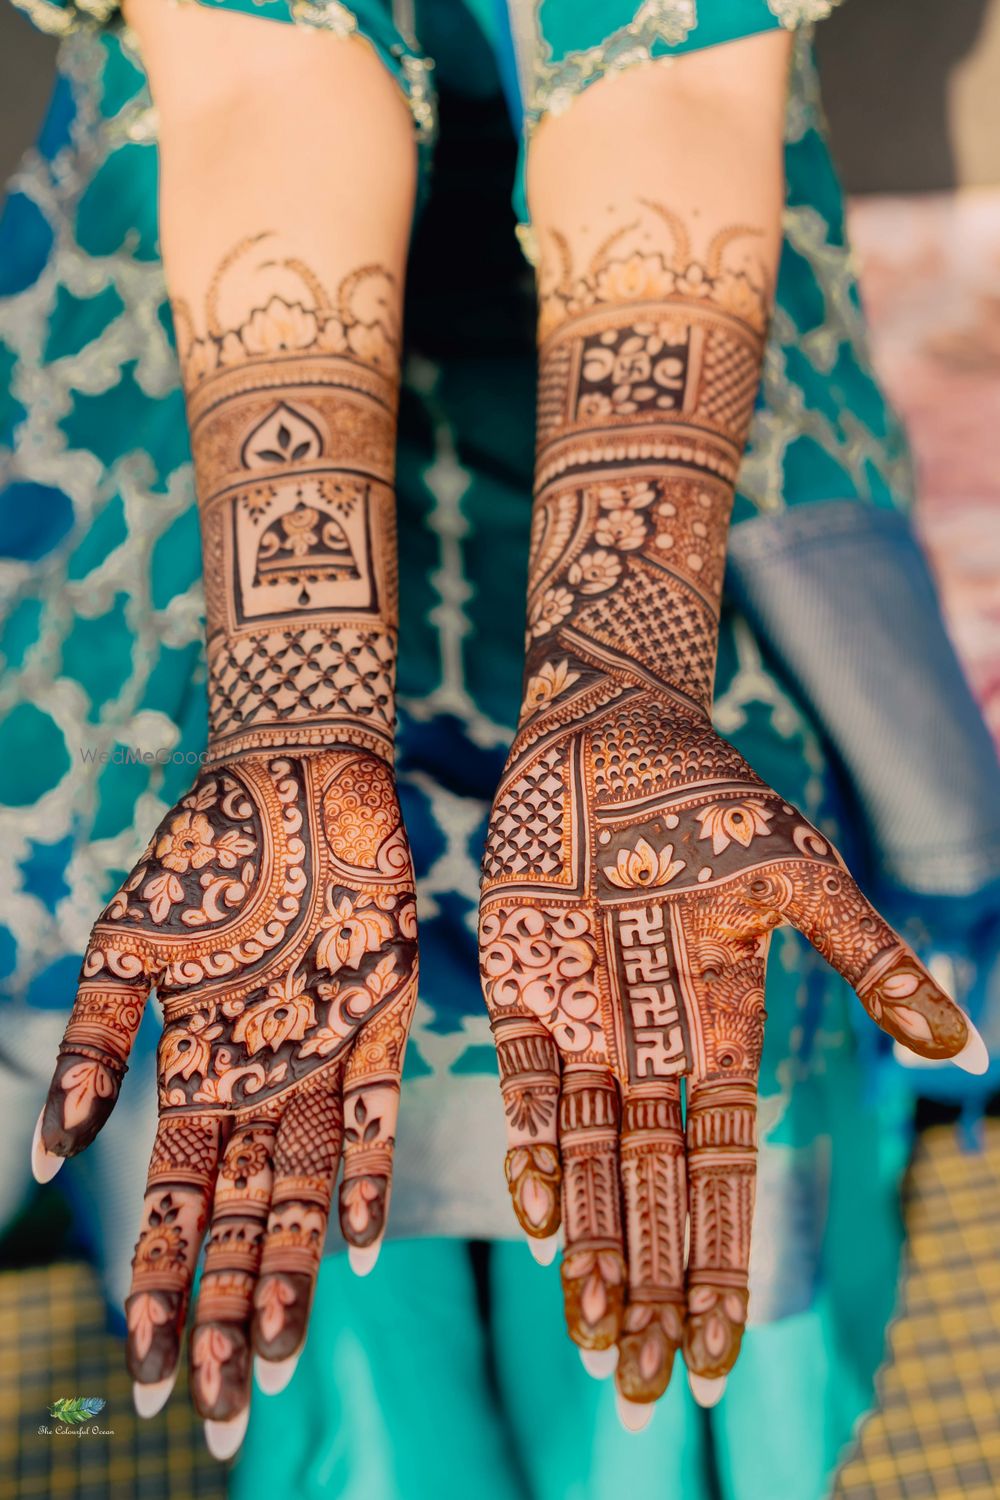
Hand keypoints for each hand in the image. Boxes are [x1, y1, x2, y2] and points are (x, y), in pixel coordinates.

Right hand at [32, 751, 416, 1433]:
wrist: (290, 772)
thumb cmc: (200, 855)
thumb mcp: (123, 949)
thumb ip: (92, 1045)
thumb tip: (50, 1154)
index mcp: (193, 1072)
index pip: (176, 1207)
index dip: (162, 1289)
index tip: (152, 1376)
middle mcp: (260, 1082)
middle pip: (244, 1224)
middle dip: (230, 1317)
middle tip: (224, 1414)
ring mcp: (321, 1059)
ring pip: (305, 1193)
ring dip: (293, 1277)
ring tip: (282, 1365)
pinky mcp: (383, 1023)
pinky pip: (375, 1116)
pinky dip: (366, 1181)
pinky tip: (361, 1254)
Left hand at [479, 696, 983, 1409]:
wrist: (613, 729)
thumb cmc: (713, 797)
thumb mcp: (801, 878)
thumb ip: (868, 960)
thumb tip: (963, 1045)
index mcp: (724, 1026)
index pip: (723, 1168)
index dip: (720, 1258)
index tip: (717, 1350)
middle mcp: (652, 1041)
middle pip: (652, 1187)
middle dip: (652, 1284)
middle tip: (645, 1392)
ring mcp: (583, 1017)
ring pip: (587, 1156)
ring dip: (592, 1246)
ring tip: (597, 1341)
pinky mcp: (519, 984)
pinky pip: (523, 1082)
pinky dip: (531, 1147)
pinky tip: (540, 1223)